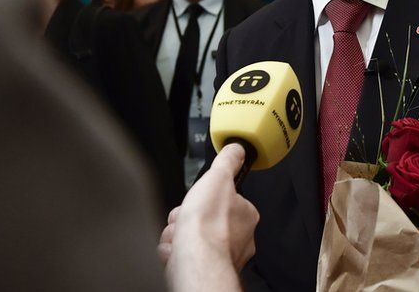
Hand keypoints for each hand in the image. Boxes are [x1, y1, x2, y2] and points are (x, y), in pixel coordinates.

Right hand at [160, 143, 259, 291]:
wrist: (194, 262)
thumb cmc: (208, 225)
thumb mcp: (219, 177)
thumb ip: (228, 161)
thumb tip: (236, 149)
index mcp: (244, 216)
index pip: (220, 201)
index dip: (202, 197)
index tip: (197, 200)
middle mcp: (237, 240)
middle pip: (201, 219)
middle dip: (186, 218)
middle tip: (186, 221)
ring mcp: (220, 257)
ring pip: (189, 237)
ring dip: (177, 234)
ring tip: (180, 237)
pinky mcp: (202, 271)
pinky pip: (181, 257)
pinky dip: (174, 252)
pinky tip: (176, 251)